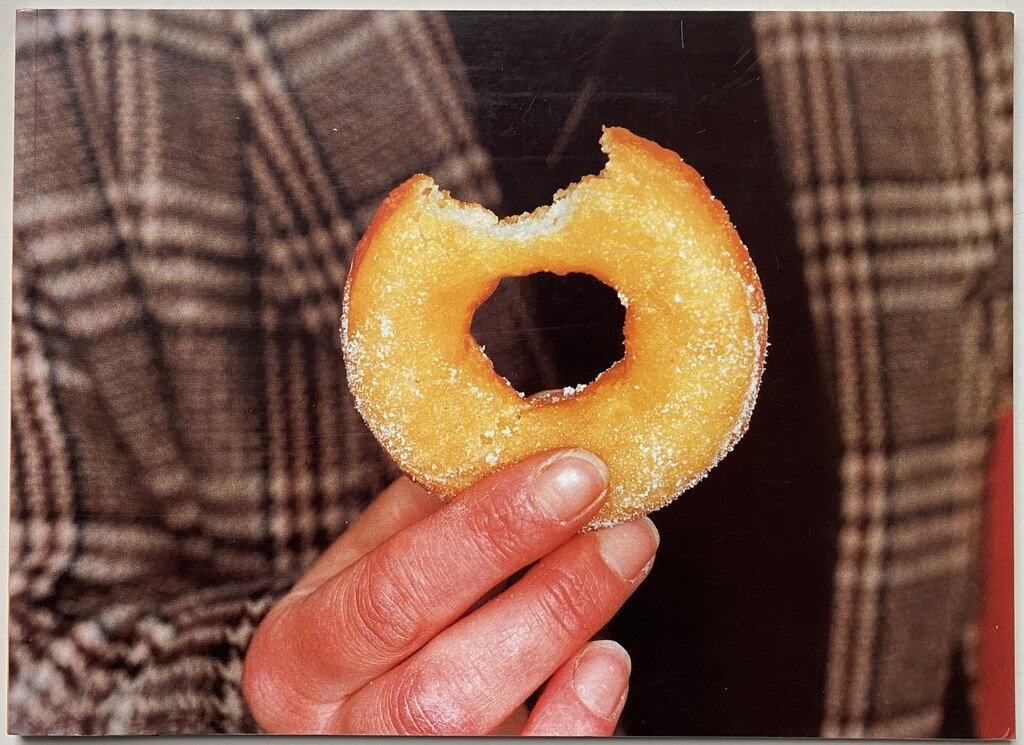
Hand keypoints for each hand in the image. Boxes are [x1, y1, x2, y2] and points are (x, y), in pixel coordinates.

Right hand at [242, 449, 658, 734]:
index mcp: (298, 650)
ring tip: (622, 558)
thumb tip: (531, 446)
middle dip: (544, 592)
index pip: (390, 591)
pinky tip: (608, 659)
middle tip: (619, 519)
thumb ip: (431, 514)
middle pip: (437, 680)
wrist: (352, 711)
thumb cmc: (372, 628)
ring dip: (565, 634)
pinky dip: (575, 718)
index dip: (486, 533)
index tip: (571, 471)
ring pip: (471, 723)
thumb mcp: (374, 564)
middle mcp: (333, 725)